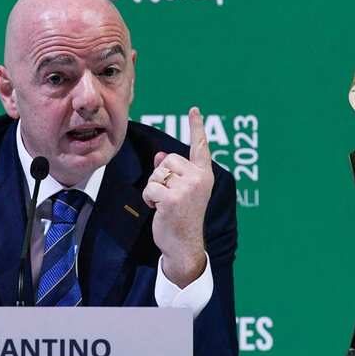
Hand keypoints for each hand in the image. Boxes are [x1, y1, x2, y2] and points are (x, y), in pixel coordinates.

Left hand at [142, 107, 213, 287]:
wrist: (184, 245)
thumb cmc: (181, 218)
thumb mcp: (181, 192)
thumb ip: (172, 173)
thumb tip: (159, 156)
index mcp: (204, 175)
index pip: (200, 147)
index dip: (196, 127)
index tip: (194, 110)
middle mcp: (199, 179)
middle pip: (167, 160)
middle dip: (160, 177)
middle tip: (170, 197)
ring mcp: (187, 188)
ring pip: (157, 174)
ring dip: (154, 189)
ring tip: (165, 205)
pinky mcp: (172, 198)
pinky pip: (150, 188)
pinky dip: (149, 199)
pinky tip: (159, 210)